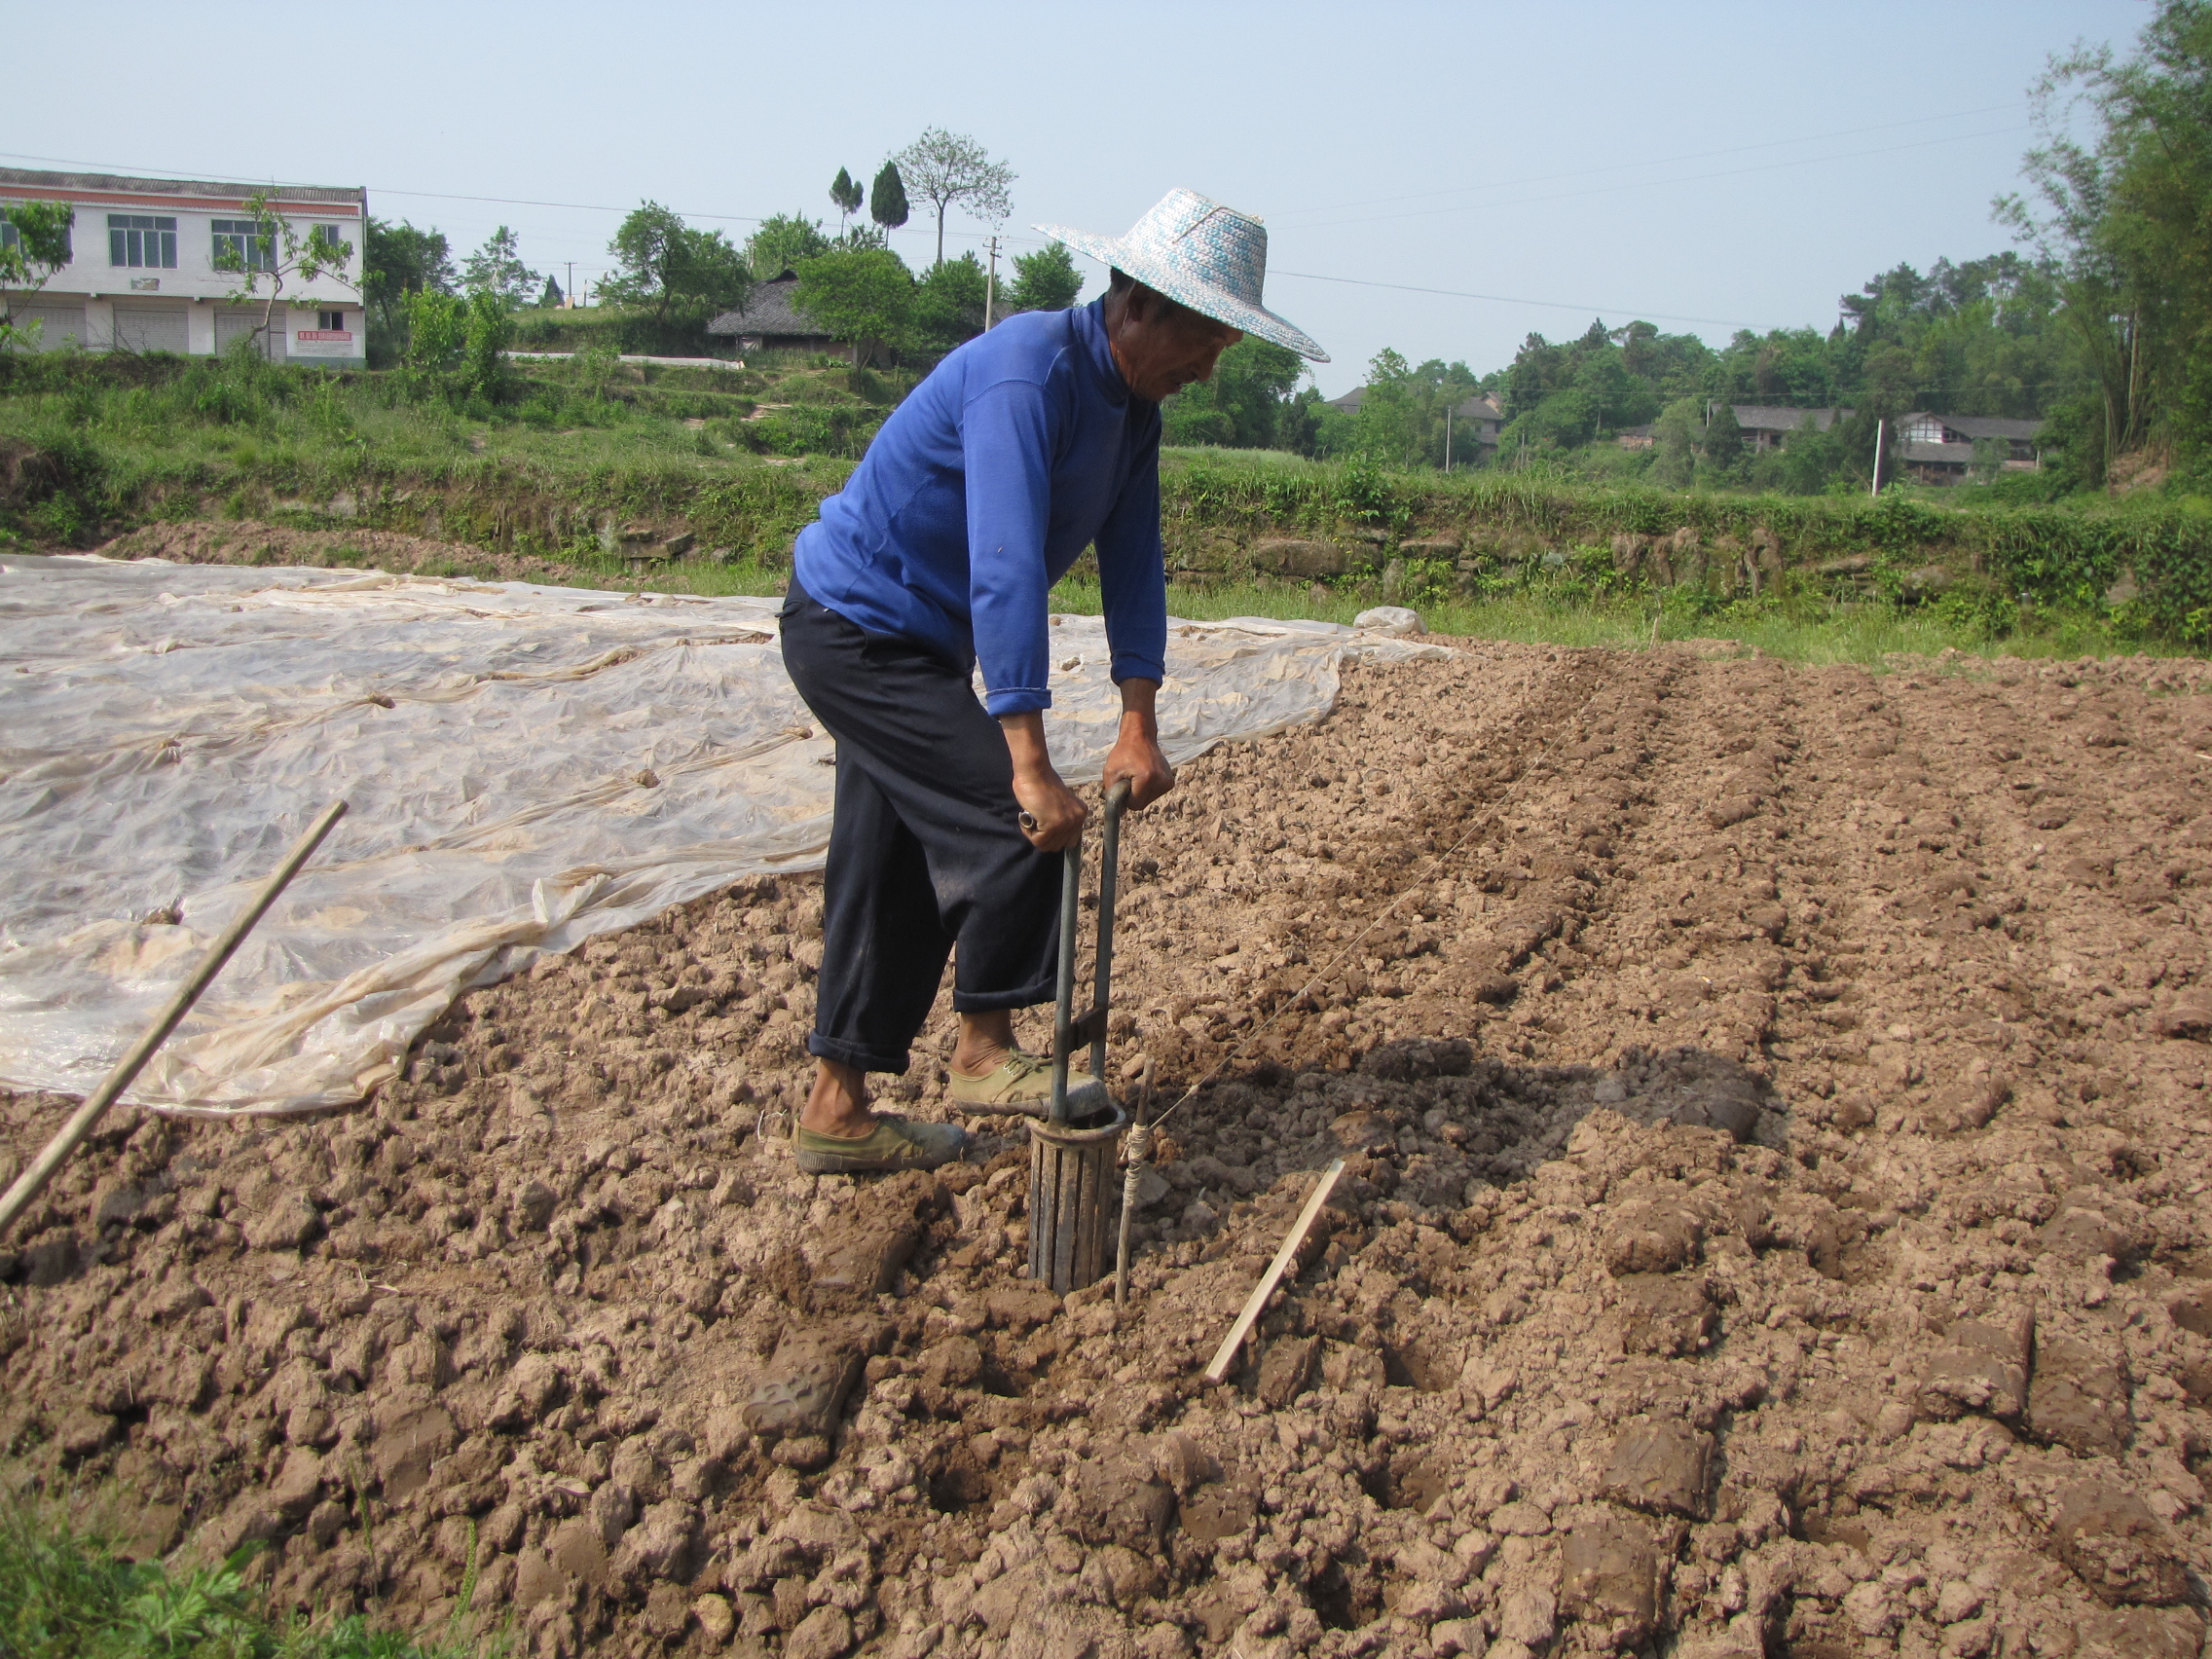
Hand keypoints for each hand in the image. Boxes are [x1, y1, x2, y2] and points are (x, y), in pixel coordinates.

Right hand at [1001, 712, 1088, 850]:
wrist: (1034, 772)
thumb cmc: (1040, 784)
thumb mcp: (1059, 804)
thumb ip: (1061, 818)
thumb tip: (1055, 837)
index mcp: (1080, 813)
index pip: (1069, 841)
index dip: (1053, 836)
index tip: (1044, 825)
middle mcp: (1077, 819)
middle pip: (1058, 846)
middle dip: (1043, 836)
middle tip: (1036, 818)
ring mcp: (1066, 823)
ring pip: (1047, 845)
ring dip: (1034, 834)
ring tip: (1032, 815)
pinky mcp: (1053, 825)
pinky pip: (1037, 841)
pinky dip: (1028, 831)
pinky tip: (1028, 816)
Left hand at [1104, 678, 1175, 809]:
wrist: (1140, 736)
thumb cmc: (1123, 753)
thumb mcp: (1110, 773)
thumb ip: (1112, 795)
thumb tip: (1121, 814)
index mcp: (1147, 778)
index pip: (1135, 805)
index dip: (1126, 798)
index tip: (1123, 783)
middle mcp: (1162, 781)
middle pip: (1142, 804)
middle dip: (1133, 796)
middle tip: (1129, 778)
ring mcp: (1168, 781)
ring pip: (1149, 800)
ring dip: (1140, 792)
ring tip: (1136, 775)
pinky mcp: (1170, 781)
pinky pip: (1154, 794)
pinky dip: (1147, 789)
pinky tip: (1144, 775)